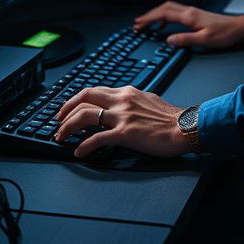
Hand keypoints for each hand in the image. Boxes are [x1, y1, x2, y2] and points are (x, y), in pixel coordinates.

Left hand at [54, 85, 189, 159]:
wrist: (186, 127)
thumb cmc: (171, 118)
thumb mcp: (149, 100)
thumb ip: (131, 101)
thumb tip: (121, 107)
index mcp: (127, 92)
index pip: (95, 91)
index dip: (76, 99)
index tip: (68, 108)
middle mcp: (122, 100)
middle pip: (84, 98)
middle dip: (66, 109)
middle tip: (57, 121)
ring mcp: (123, 116)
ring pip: (85, 116)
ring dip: (68, 127)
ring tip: (61, 137)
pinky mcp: (125, 133)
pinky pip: (97, 139)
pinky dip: (84, 146)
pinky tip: (79, 153)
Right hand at [133, 0, 243, 49]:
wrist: (238, 27)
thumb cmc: (224, 33)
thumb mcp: (204, 40)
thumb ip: (185, 39)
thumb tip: (168, 40)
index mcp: (189, 16)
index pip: (163, 14)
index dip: (149, 18)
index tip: (138, 24)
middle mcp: (189, 11)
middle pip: (164, 8)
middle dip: (149, 15)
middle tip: (138, 24)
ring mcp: (192, 12)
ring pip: (169, 9)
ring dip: (156, 15)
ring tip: (147, 24)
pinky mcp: (195, 15)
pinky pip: (175, 13)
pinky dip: (166, 17)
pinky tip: (165, 25)